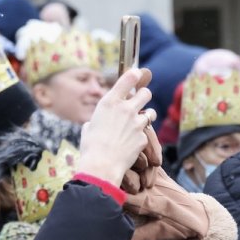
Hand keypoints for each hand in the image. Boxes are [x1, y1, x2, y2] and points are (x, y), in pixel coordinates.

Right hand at [77, 68, 154, 185]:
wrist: (101, 165)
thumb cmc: (90, 147)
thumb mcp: (88, 127)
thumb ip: (96, 120)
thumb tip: (95, 124)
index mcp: (110, 102)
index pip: (129, 78)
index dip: (135, 74)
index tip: (137, 74)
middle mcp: (126, 109)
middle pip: (146, 93)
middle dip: (144, 96)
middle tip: (140, 101)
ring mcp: (137, 123)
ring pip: (151, 112)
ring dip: (147, 116)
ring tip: (138, 123)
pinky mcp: (143, 137)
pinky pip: (145, 134)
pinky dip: (140, 137)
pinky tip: (132, 144)